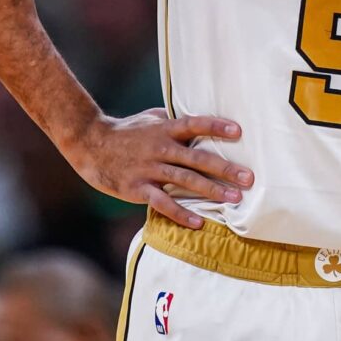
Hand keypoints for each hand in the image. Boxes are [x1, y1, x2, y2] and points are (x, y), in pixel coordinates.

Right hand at [64, 108, 252, 228]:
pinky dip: (181, 213)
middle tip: (249, 178)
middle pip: (198, 158)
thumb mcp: (150, 118)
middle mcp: (160, 148)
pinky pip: (163, 203)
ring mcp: (149, 169)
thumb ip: (174, 119)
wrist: (90, 145)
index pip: (194, 124)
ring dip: (211, 191)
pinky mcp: (138, 188)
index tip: (239, 131)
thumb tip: (199, 118)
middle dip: (225, 168)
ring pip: (185, 181)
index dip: (216, 127)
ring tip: (234, 199)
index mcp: (165, 129)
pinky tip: (199, 222)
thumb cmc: (126, 131)